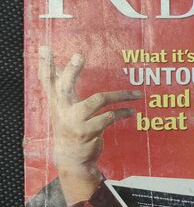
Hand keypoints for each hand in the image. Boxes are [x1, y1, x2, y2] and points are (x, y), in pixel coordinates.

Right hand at [38, 46, 142, 203]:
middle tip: (79, 55)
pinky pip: (109, 117)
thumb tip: (69, 64)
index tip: (44, 47)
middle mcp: (62, 111)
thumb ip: (64, 89)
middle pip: (64, 86)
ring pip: (98, 100)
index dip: (45, 64)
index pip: (47, 80)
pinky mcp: (88, 132)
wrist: (72, 160)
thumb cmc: (71, 128)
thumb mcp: (63, 110)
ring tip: (137, 94)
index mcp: (56, 102)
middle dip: (72, 71)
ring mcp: (74, 122)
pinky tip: (131, 111)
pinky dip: (122, 112)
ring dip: (120, 96)